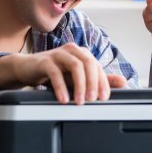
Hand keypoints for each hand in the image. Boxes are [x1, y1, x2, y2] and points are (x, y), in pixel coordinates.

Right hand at [0, 43, 126, 104]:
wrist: (27, 69)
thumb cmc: (54, 72)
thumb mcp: (78, 78)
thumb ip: (99, 79)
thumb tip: (123, 82)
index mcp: (82, 54)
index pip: (97, 66)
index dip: (103, 82)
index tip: (104, 99)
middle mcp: (72, 50)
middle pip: (88, 63)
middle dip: (93, 83)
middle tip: (93, 100)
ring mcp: (58, 54)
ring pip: (75, 66)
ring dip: (79, 85)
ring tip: (79, 101)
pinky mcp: (44, 61)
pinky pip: (55, 72)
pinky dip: (60, 87)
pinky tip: (63, 99)